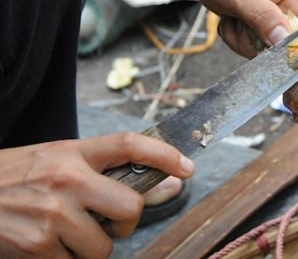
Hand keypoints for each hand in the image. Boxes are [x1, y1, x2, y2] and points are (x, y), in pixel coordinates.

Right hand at [0, 133, 193, 258]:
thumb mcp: (57, 159)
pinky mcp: (38, 246)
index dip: (164, 154)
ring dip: (90, 247)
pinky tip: (44, 243)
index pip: (129, 144)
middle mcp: (66, 179)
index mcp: (72, 152)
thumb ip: (105, 168)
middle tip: (108, 222)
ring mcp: (53, 213)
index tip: (187, 167)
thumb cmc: (15, 177)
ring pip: (104, 246)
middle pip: (130, 207)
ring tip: (63, 231)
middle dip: (126, 223)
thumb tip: (169, 184)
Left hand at [172, 0, 297, 58]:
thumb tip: (286, 40)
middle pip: (286, 43)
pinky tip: (230, 17)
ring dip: (243, 38)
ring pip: (268, 44)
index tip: (267, 52)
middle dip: (256, 42)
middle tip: (235, 23)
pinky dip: (240, 34)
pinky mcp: (267, 13)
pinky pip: (258, 38)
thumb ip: (263, 18)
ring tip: (230, 17)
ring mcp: (279, 6)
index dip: (294, 49)